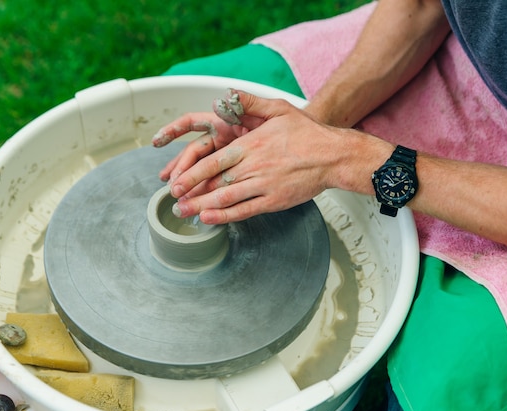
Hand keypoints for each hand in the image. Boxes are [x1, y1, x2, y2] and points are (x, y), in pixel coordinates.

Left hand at [154, 89, 354, 223]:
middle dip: (191, 193)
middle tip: (173, 202)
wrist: (333, 156)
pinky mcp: (274, 200)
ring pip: (226, 199)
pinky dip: (225, 216)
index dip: (191, 173)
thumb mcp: (278, 109)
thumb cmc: (307, 133)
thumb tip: (225, 95)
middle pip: (215, 182)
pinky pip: (245, 210)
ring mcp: (264, 185)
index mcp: (251, 145)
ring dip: (202, 207)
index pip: (214, 161)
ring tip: (185, 213)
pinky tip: (210, 219)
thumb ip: (249, 104)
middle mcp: (254, 166)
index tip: (175, 182)